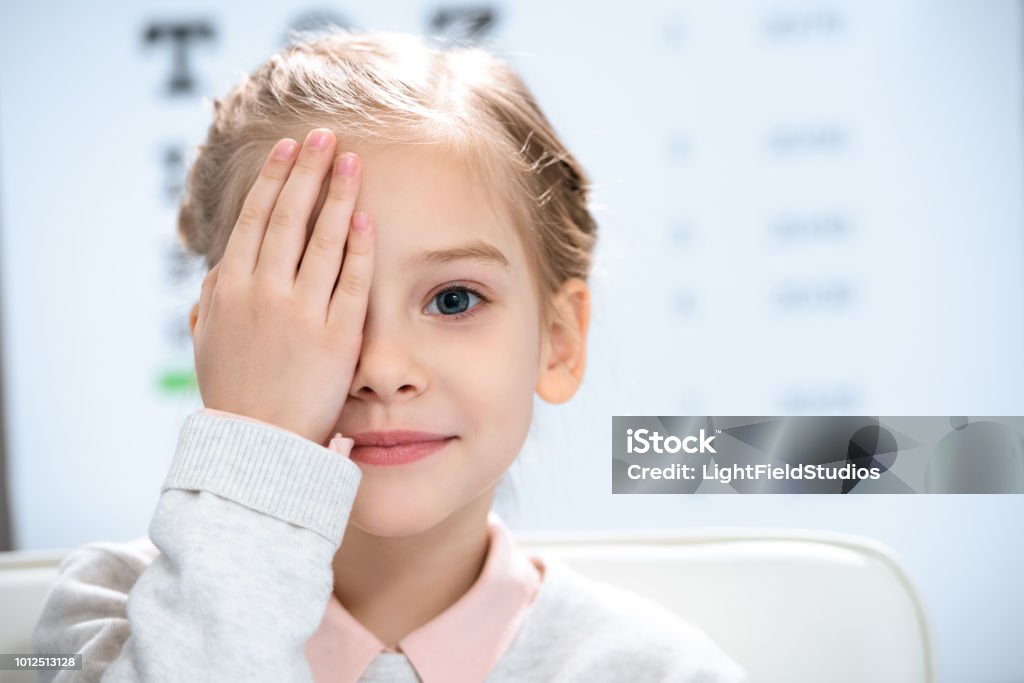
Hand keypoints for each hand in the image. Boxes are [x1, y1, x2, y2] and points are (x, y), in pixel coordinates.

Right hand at [191, 128, 373, 445]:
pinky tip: (367, 218)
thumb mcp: (208, 341)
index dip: (274, 180)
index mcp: (228, 288)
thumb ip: (211, 300)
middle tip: (325, 135)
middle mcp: (263, 292)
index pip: (254, 219)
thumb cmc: (233, 393)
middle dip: (308, 171)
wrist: (257, 447)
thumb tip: (217, 270)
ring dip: (338, 196)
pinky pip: (352, 281)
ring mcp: (301, 312)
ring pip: (323, 240)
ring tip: (353, 162)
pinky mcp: (336, 337)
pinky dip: (360, 247)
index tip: (290, 149)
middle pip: (289, 217)